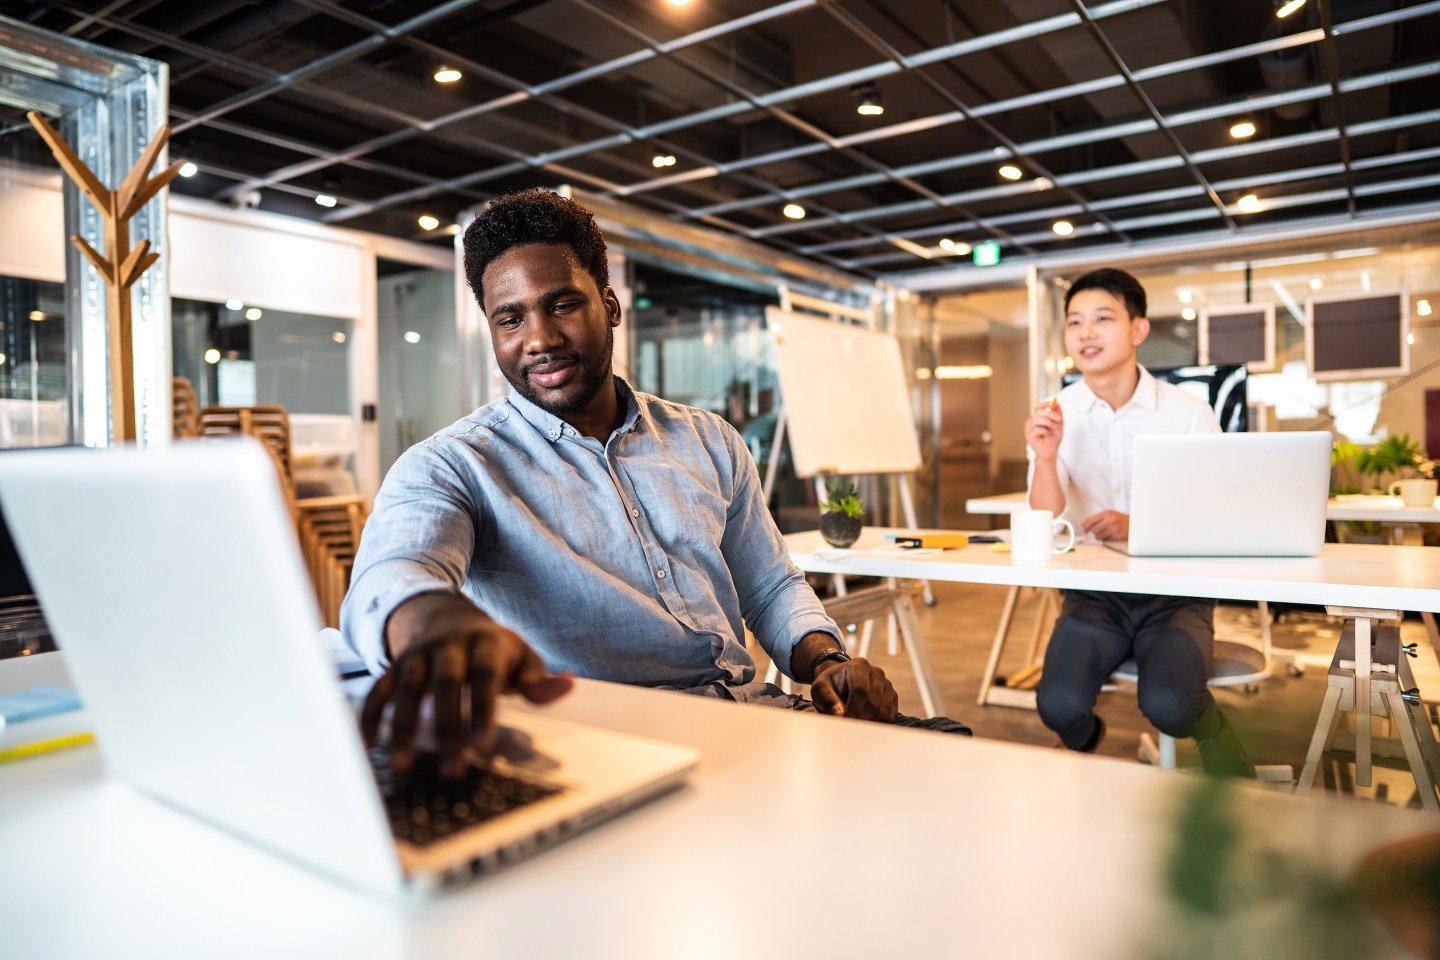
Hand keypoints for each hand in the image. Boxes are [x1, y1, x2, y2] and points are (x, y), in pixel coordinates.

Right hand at [361, 593, 572, 777]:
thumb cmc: (492, 650)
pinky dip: (369, 718)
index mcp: (485, 644)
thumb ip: (539, 679)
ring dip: (401, 728)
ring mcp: (417, 656)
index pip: (484, 678)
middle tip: (450, 769)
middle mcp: (448, 646)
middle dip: (446, 728)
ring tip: (400, 765)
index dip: (483, 710)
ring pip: (405, 690)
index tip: (483, 746)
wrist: (446, 617)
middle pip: (444, 686)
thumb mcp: (521, 658)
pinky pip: (376, 691)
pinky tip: (369, 748)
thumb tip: (565, 686)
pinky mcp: (393, 667)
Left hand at [810, 657, 898, 721]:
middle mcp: (876, 672)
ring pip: (883, 710)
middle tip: (849, 725)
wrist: (840, 683)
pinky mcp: (892, 697)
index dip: (853, 708)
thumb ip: (828, 700)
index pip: (860, 690)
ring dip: (869, 721)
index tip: (845, 720)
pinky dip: (878, 723)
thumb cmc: (830, 685)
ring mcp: (887, 684)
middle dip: (860, 717)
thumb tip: (841, 715)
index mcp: (859, 665)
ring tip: (855, 722)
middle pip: (873, 702)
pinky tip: (865, 721)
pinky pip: (891, 716)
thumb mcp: (821, 689)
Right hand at [1024, 400, 1063, 460]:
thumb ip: (1058, 414)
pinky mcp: (1028, 436)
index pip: (1038, 407)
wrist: (1051, 451)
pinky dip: (1045, 431)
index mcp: (1037, 418)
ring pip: (1036, 419)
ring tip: (1054, 428)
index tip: (1053, 404)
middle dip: (1050, 414)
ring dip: (1048, 423)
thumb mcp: (1059, 424)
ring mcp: (1028, 429)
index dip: (1045, 403)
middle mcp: (1031, 422)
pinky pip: (1037, 429)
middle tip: (1059, 419)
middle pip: (1038, 412)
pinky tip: (1047, 435)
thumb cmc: (1053, 438)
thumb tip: (1057, 404)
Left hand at [1082, 510, 1128, 541]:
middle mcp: (1110, 520)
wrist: (1134, 524)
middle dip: (1093, 531)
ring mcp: (1114, 529)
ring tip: (1105, 533)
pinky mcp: (1117, 536)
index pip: (1091, 519)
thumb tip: (1083, 525)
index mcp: (1107, 513)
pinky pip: (1105, 540)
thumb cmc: (1121, 520)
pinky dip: (1105, 539)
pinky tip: (1110, 535)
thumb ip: (1097, 518)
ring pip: (1098, 536)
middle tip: (1098, 530)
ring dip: (1099, 536)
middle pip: (1093, 529)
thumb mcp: (1110, 514)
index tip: (1084, 529)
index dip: (1085, 525)